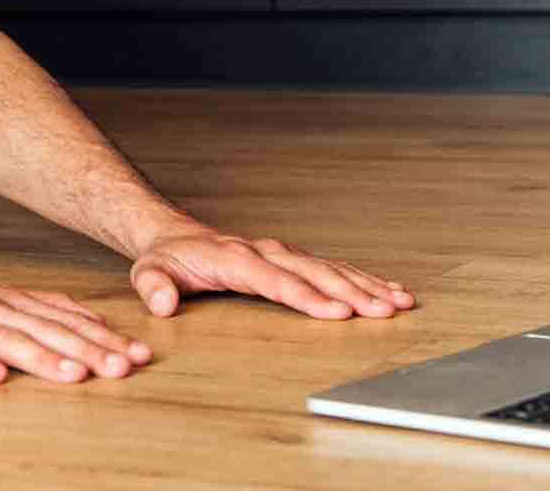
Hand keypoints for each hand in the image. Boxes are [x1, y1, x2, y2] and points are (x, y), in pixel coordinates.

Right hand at [0, 269, 152, 384]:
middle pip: (44, 331)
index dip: (101, 337)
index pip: (62, 319)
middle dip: (87, 350)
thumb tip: (88, 323)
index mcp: (6, 301)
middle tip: (124, 368)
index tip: (137, 355)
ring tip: (74, 376)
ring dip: (42, 358)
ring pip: (4, 340)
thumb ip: (34, 311)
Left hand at [129, 231, 414, 319]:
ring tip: (401, 302)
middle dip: (353, 293)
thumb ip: (154, 288)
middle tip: (386, 311)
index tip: (337, 313)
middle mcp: (265, 251)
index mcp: (236, 258)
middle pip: (315, 273)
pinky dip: (362, 278)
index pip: (277, 281)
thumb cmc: (165, 259)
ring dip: (367, 285)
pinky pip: (332, 268)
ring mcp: (282, 253)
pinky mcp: (292, 259)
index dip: (308, 297)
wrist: (173, 236)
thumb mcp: (148, 273)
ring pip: (331, 268)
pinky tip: (388, 290)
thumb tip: (164, 304)